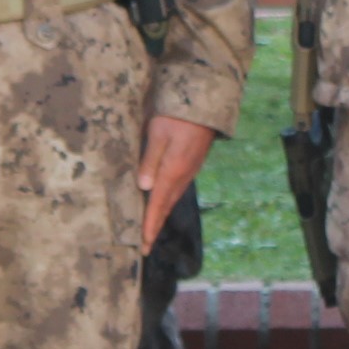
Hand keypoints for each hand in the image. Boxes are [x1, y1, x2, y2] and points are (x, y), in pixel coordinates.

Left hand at [137, 113, 213, 248]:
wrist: (205, 102)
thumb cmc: (177, 114)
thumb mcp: (158, 132)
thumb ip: (150, 159)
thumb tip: (144, 187)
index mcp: (174, 170)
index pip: (158, 204)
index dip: (150, 225)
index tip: (143, 244)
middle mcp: (184, 175)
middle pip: (165, 206)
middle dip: (154, 226)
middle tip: (144, 246)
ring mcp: (190, 170)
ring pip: (172, 198)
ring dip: (161, 215)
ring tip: (150, 230)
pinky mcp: (192, 163)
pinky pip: (177, 188)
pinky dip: (167, 201)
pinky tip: (161, 203)